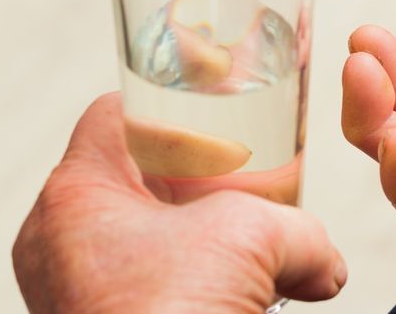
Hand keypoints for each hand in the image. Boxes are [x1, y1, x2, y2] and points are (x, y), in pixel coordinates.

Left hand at [13, 93, 345, 312]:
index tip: (209, 109)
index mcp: (79, 200)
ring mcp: (89, 290)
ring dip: (213, 237)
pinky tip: (256, 291)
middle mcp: (70, 244)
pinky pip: (163, 284)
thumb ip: (301, 231)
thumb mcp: (251, 239)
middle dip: (203, 179)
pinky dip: (209, 280)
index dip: (166, 104)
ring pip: (156, 237)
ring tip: (260, 242)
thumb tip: (325, 261)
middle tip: (244, 178)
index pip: (113, 117)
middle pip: (141, 179)